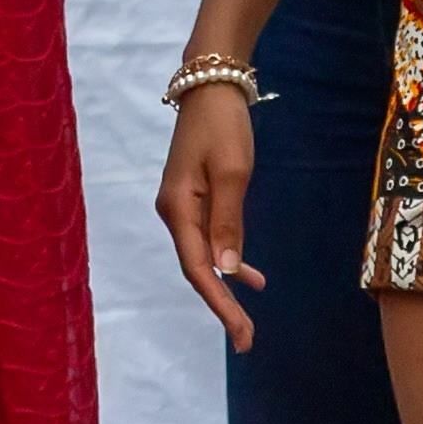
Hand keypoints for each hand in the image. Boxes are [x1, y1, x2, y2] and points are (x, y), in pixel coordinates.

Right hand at [154, 80, 262, 352]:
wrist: (211, 84)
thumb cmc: (223, 125)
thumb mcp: (231, 173)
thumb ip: (228, 222)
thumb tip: (227, 270)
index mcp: (178, 209)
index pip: (198, 269)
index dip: (219, 304)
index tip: (241, 333)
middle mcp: (173, 212)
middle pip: (197, 269)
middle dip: (221, 305)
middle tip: (247, 339)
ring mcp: (181, 205)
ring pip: (202, 257)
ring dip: (225, 286)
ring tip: (248, 320)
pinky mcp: (194, 196)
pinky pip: (208, 238)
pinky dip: (228, 258)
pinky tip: (249, 275)